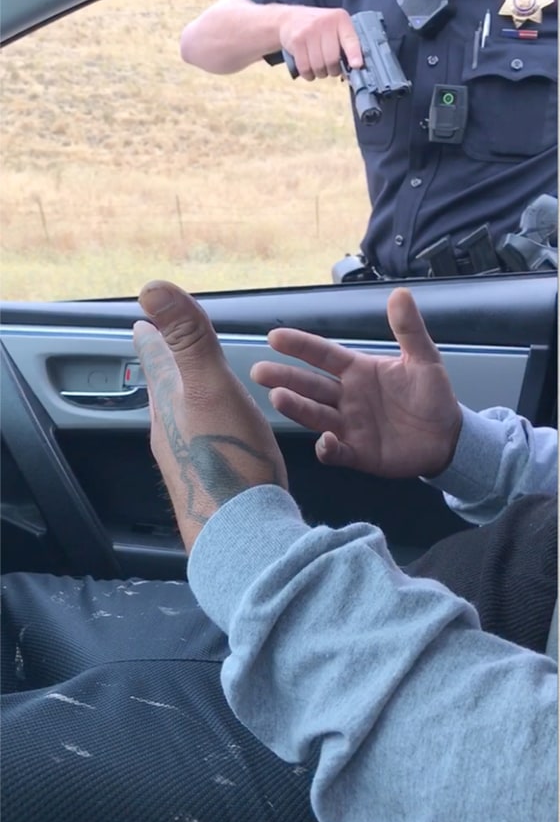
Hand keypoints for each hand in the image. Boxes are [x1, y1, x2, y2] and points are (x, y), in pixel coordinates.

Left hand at [133, 281, 287, 553]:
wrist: (239, 534)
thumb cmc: (227, 459)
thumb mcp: (209, 387)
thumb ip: (186, 338)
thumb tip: (151, 287)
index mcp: (171, 402)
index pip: (156, 358)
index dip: (152, 335)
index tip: (139, 321)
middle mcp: (170, 431)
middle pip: (161, 389)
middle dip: (162, 365)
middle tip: (158, 347)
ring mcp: (185, 460)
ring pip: (177, 418)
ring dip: (179, 396)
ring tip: (185, 387)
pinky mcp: (206, 482)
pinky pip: (200, 443)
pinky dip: (203, 426)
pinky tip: (216, 437)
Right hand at [250, 288, 462, 479]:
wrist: (448, 437)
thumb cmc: (432, 395)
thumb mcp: (424, 359)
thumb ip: (409, 330)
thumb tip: (400, 293)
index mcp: (357, 370)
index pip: (323, 354)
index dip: (300, 345)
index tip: (274, 337)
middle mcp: (346, 397)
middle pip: (309, 385)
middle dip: (284, 378)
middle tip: (259, 371)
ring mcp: (349, 426)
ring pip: (315, 415)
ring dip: (297, 407)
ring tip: (277, 398)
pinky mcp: (358, 453)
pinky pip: (337, 452)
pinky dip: (328, 448)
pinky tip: (324, 440)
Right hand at [278, 6, 362, 80]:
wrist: (290, 19)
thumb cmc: (319, 29)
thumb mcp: (335, 28)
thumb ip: (345, 45)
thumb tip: (354, 69)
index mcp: (340, 19)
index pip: (350, 39)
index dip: (354, 54)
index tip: (357, 65)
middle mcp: (325, 22)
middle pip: (332, 59)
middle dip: (333, 70)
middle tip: (332, 69)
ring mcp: (309, 31)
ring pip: (318, 66)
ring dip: (320, 73)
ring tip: (320, 67)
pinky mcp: (297, 40)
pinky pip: (305, 68)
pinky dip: (308, 74)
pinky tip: (310, 69)